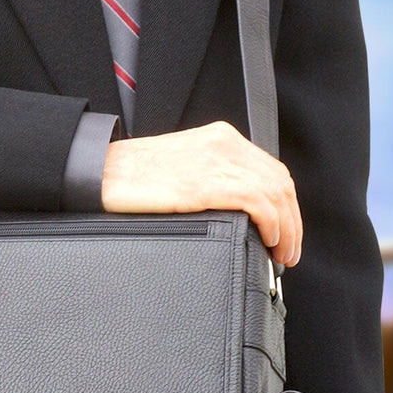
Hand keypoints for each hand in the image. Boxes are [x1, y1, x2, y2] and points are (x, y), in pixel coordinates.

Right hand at [100, 120, 301, 266]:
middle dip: (292, 220)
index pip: (270, 170)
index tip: (284, 230)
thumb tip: (231, 212)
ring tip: (281, 253)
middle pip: (280, 182)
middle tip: (287, 250)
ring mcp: (217, 162)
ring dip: (286, 228)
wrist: (100, 171)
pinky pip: (258, 201)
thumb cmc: (130, 177)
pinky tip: (269, 240)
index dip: (285, 204)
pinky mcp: (206, 183)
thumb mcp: (180, 168)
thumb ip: (208, 179)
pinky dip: (272, 223)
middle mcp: (224, 144)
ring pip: (275, 193)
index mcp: (220, 139)